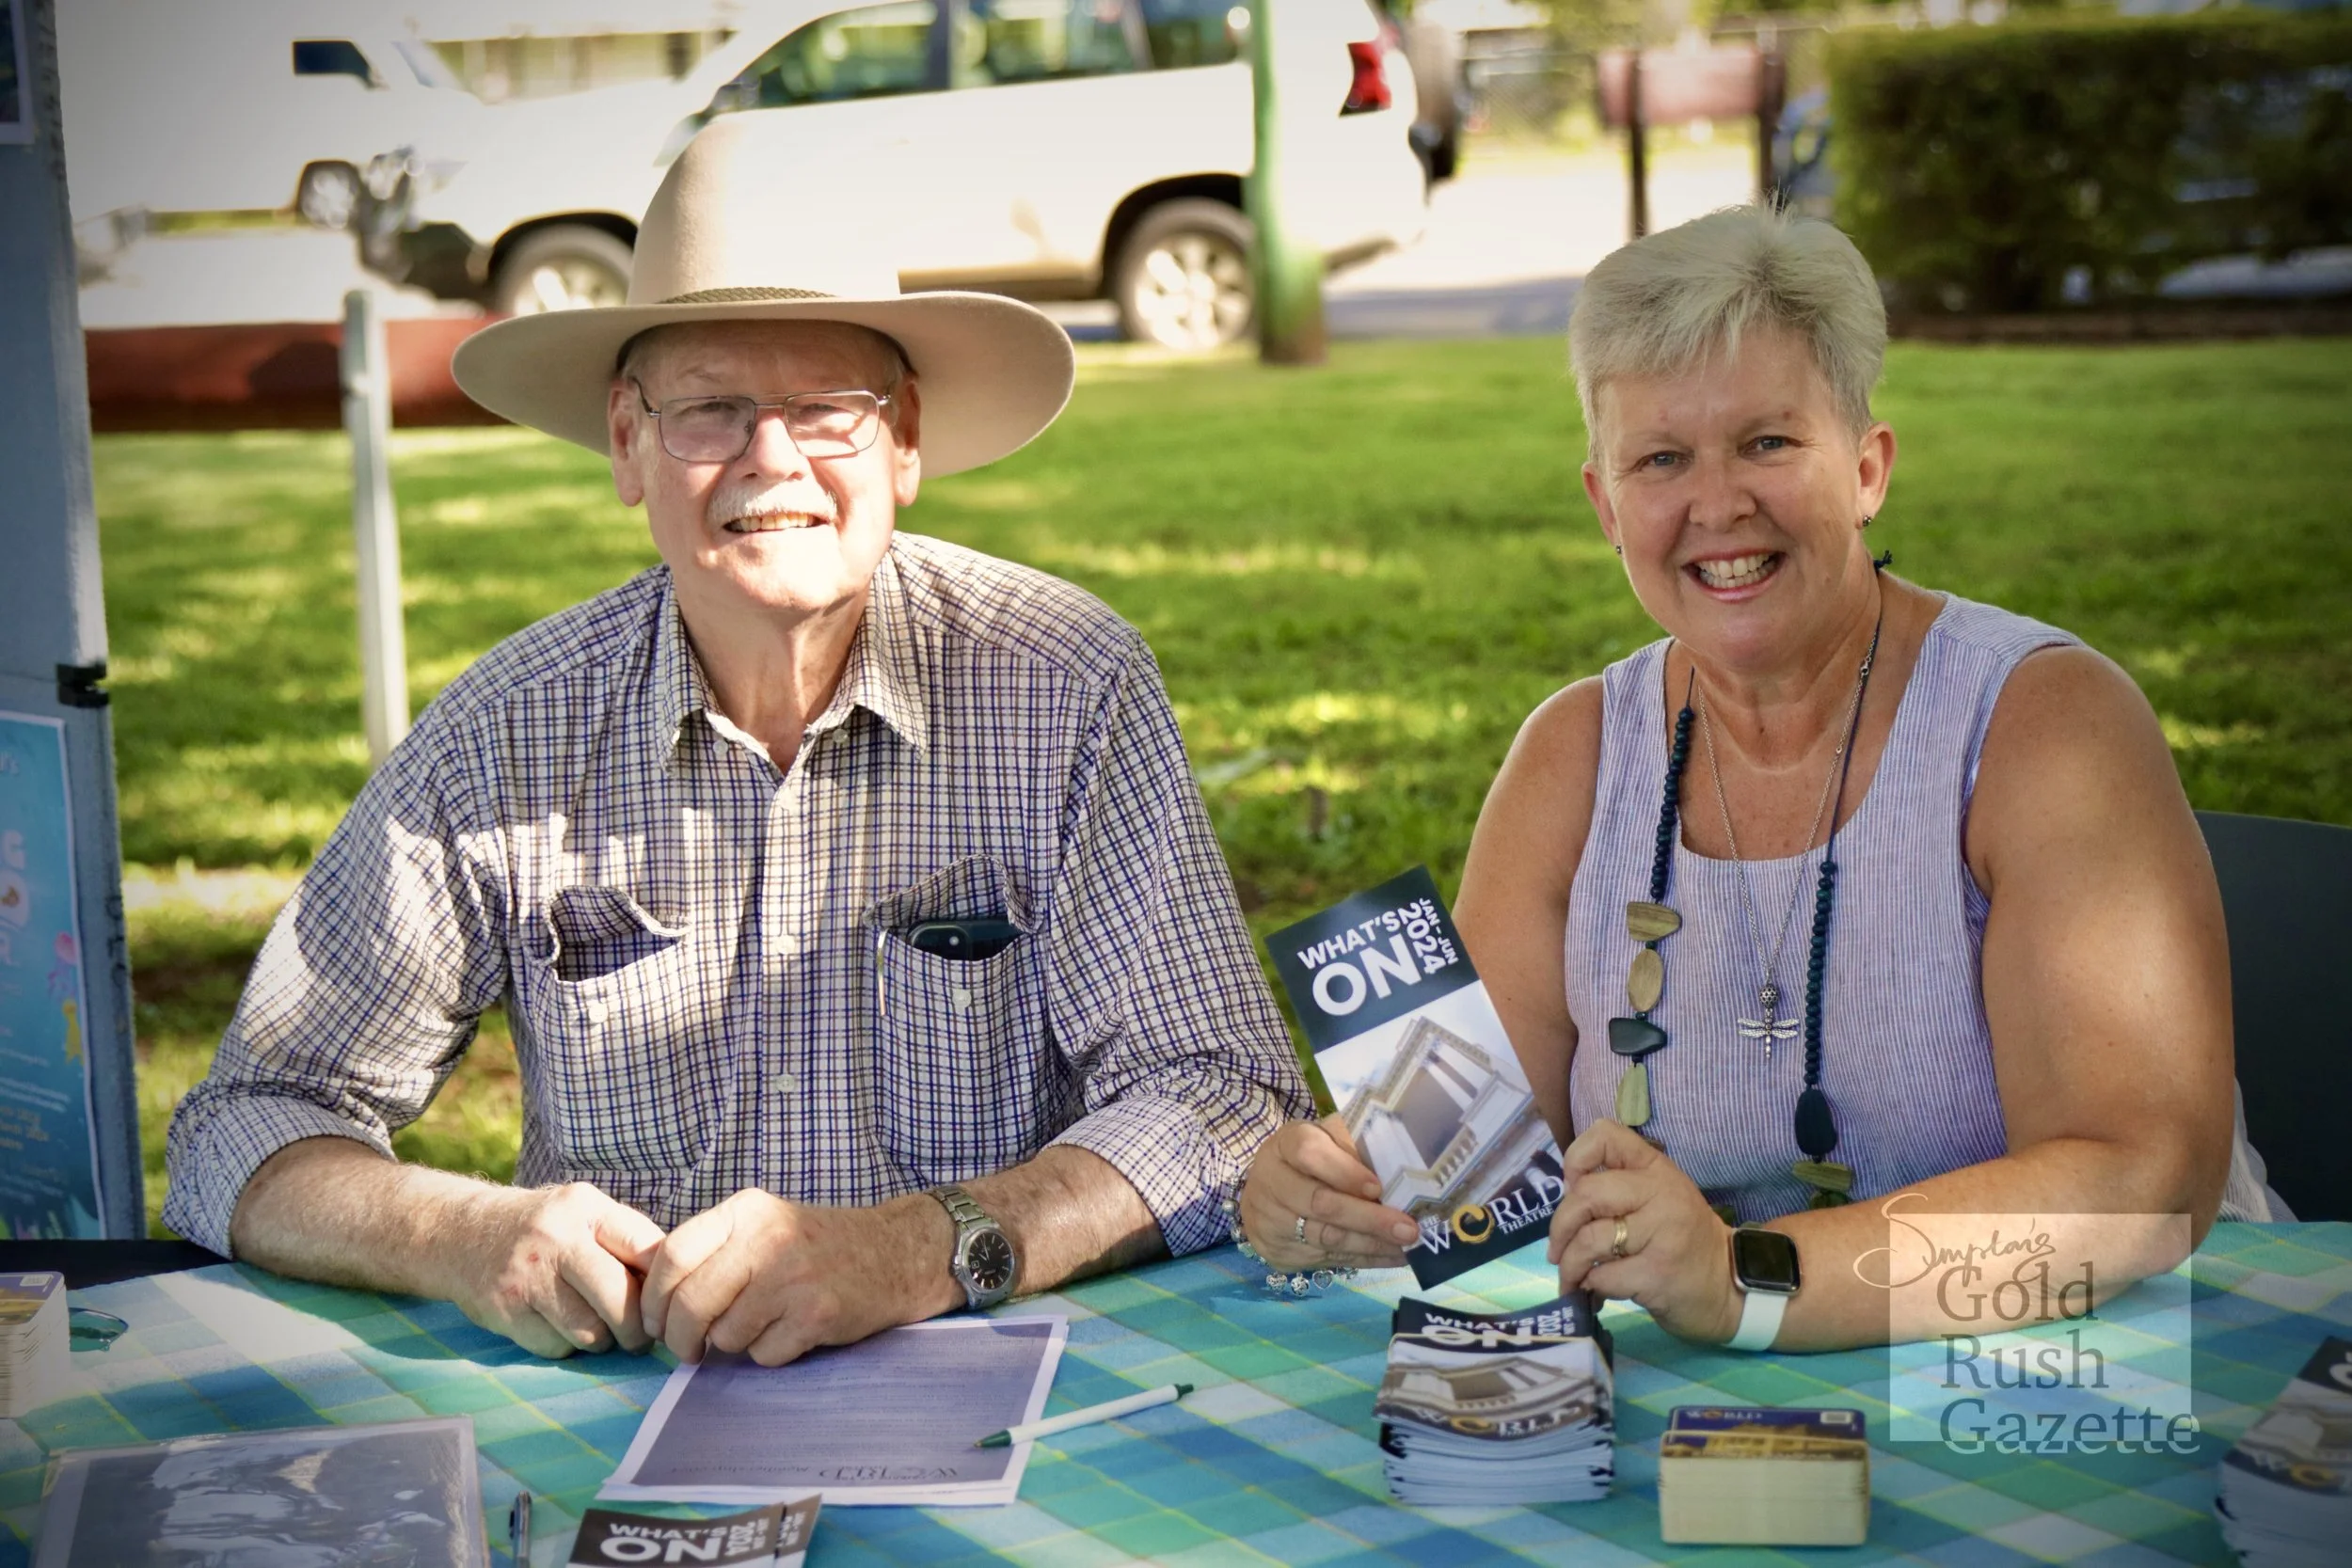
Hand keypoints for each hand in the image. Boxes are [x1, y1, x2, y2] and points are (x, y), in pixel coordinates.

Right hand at [448, 1181, 663, 1359]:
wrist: (461, 1234)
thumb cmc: (543, 1230)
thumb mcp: (584, 1213)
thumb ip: (627, 1241)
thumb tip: (679, 1286)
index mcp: (587, 1208)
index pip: (646, 1249)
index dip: (664, 1286)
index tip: (667, 1305)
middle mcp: (557, 1238)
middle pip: (621, 1301)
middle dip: (637, 1329)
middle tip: (639, 1337)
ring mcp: (527, 1276)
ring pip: (590, 1332)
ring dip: (600, 1339)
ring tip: (593, 1324)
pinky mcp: (505, 1310)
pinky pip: (556, 1347)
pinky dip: (564, 1344)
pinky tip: (555, 1324)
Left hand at [639, 1189, 945, 1365]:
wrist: (897, 1253)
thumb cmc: (818, 1247)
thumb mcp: (763, 1226)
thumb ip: (713, 1251)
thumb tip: (653, 1300)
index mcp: (746, 1210)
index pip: (672, 1255)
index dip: (654, 1299)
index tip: (656, 1322)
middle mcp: (767, 1238)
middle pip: (691, 1303)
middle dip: (681, 1338)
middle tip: (688, 1350)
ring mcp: (794, 1276)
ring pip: (726, 1335)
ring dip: (735, 1344)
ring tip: (764, 1324)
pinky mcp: (818, 1313)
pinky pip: (765, 1354)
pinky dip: (771, 1354)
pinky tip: (793, 1332)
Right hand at [1239, 1115, 1418, 1271]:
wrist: (1268, 1192)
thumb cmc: (1312, 1159)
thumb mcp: (1330, 1140)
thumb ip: (1357, 1147)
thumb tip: (1403, 1167)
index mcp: (1285, 1144)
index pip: (1309, 1154)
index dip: (1344, 1172)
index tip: (1378, 1187)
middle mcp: (1270, 1182)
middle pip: (1320, 1203)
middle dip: (1368, 1218)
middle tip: (1408, 1229)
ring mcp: (1270, 1221)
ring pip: (1326, 1238)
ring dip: (1372, 1244)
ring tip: (1409, 1247)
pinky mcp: (1278, 1252)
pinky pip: (1328, 1259)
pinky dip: (1364, 1259)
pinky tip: (1392, 1256)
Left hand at [1547, 1119, 1739, 1343]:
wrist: (1729, 1288)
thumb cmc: (1683, 1241)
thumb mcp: (1659, 1199)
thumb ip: (1619, 1189)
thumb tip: (1565, 1198)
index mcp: (1657, 1168)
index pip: (1605, 1136)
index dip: (1576, 1158)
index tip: (1571, 1187)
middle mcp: (1661, 1193)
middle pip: (1586, 1195)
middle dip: (1560, 1227)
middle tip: (1557, 1250)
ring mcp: (1662, 1234)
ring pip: (1589, 1241)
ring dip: (1569, 1266)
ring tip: (1571, 1278)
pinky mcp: (1658, 1274)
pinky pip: (1603, 1276)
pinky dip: (1590, 1287)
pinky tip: (1596, 1292)